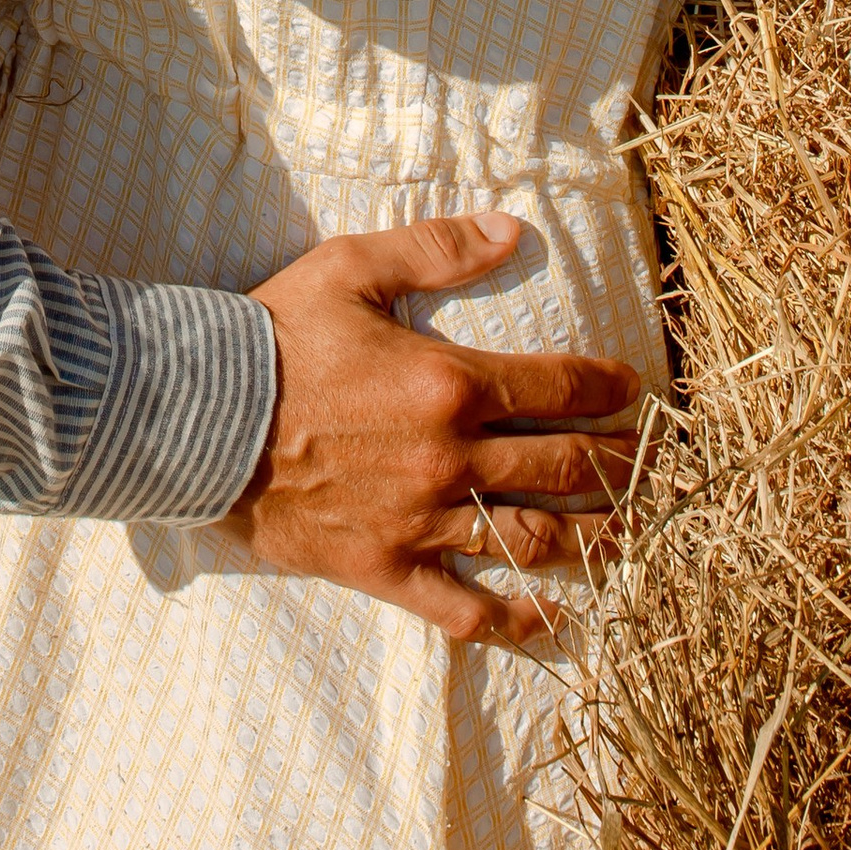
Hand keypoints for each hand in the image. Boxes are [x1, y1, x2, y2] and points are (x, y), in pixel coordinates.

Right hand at [227, 213, 638, 644]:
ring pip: (531, 540)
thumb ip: (437, 248)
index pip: (557, 389)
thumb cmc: (272, 336)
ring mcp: (420, 522)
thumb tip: (512, 229)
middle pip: (563, 468)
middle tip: (656, 465)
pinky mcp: (385, 568)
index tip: (635, 390)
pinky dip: (514, 619)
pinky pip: (463, 608)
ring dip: (594, 540)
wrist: (194, 415)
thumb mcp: (350, 268)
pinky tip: (554, 619)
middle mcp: (449, 458)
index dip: (607, 387)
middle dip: (622, 465)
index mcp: (448, 382)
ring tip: (632, 537)